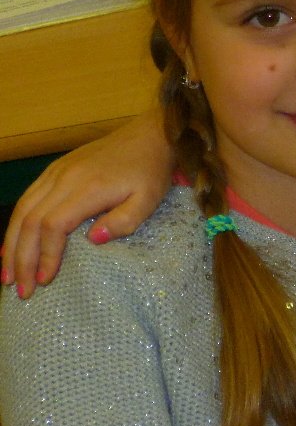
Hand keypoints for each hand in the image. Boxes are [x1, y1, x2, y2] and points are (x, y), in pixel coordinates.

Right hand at [1, 109, 171, 298]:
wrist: (151, 135)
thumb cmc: (151, 171)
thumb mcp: (149, 199)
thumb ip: (123, 221)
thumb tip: (92, 240)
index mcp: (88, 188)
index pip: (53, 226)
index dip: (46, 255)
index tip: (45, 281)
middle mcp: (64, 178)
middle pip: (30, 221)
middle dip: (22, 259)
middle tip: (21, 290)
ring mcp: (57, 171)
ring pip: (22, 209)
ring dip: (11, 244)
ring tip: (8, 275)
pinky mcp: (56, 168)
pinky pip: (27, 197)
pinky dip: (15, 223)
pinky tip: (11, 243)